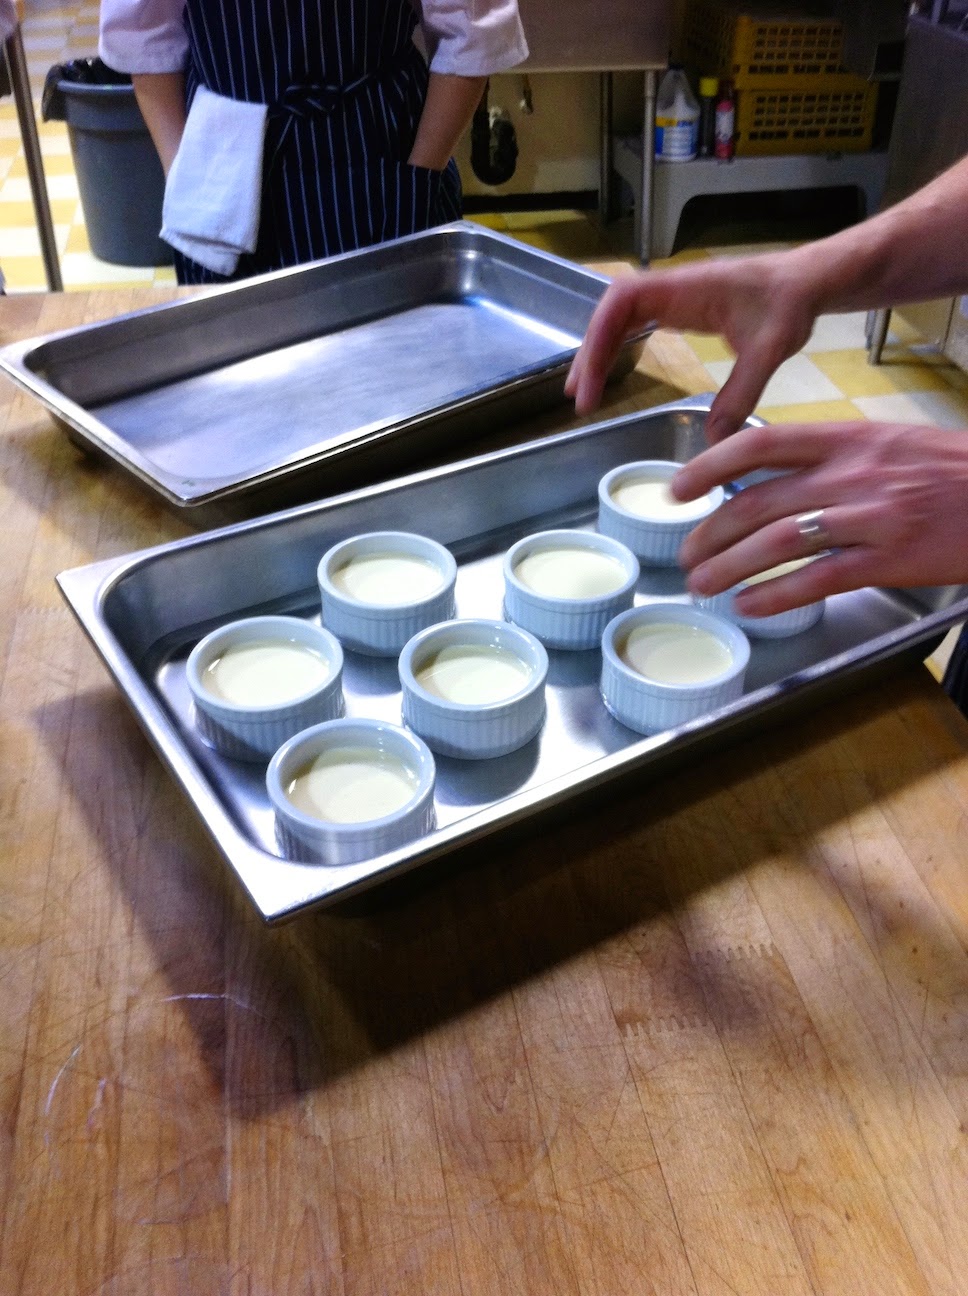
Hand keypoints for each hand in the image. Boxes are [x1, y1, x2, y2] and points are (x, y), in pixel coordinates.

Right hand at [564, 251, 817, 441]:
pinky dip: (618, 347)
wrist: (809, 281)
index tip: (591, 382)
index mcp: (685, 288)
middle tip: (579, 397)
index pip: (622, 302)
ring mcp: (674, 297)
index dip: (598, 339)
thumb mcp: (770, 350)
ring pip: (619, 318)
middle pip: (611, 312)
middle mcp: (672, 288)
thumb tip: (715, 442)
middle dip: (590, 352)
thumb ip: (741, 394)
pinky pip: (637, 324)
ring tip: (584, 391)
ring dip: (599, 351)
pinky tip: (610, 373)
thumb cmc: (791, 303)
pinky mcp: (680, 308)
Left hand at [671, 420, 967, 613]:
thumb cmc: (953, 473)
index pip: (761, 443)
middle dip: (710, 533)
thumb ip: (834, 457)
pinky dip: (774, 595)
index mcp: (849, 438)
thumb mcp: (891, 445)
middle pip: (758, 501)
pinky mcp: (890, 561)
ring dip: (729, 568)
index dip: (709, 466)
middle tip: (686, 555)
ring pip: (778, 543)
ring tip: (702, 585)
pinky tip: (749, 605)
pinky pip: (818, 579)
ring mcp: (872, 518)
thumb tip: (774, 478)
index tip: (679, 489)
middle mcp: (853, 473)